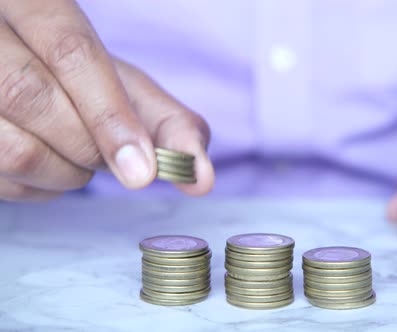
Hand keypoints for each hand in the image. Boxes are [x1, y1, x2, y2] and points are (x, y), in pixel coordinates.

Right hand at [0, 0, 213, 200]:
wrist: (19, 73)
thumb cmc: (79, 83)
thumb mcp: (125, 86)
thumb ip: (168, 123)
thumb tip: (202, 178)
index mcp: (32, 2)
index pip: (71, 50)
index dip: (110, 114)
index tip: (144, 172)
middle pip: (32, 95)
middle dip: (89, 146)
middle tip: (117, 161)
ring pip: (11, 147)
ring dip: (64, 174)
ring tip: (80, 158)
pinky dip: (40, 189)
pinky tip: (52, 166)